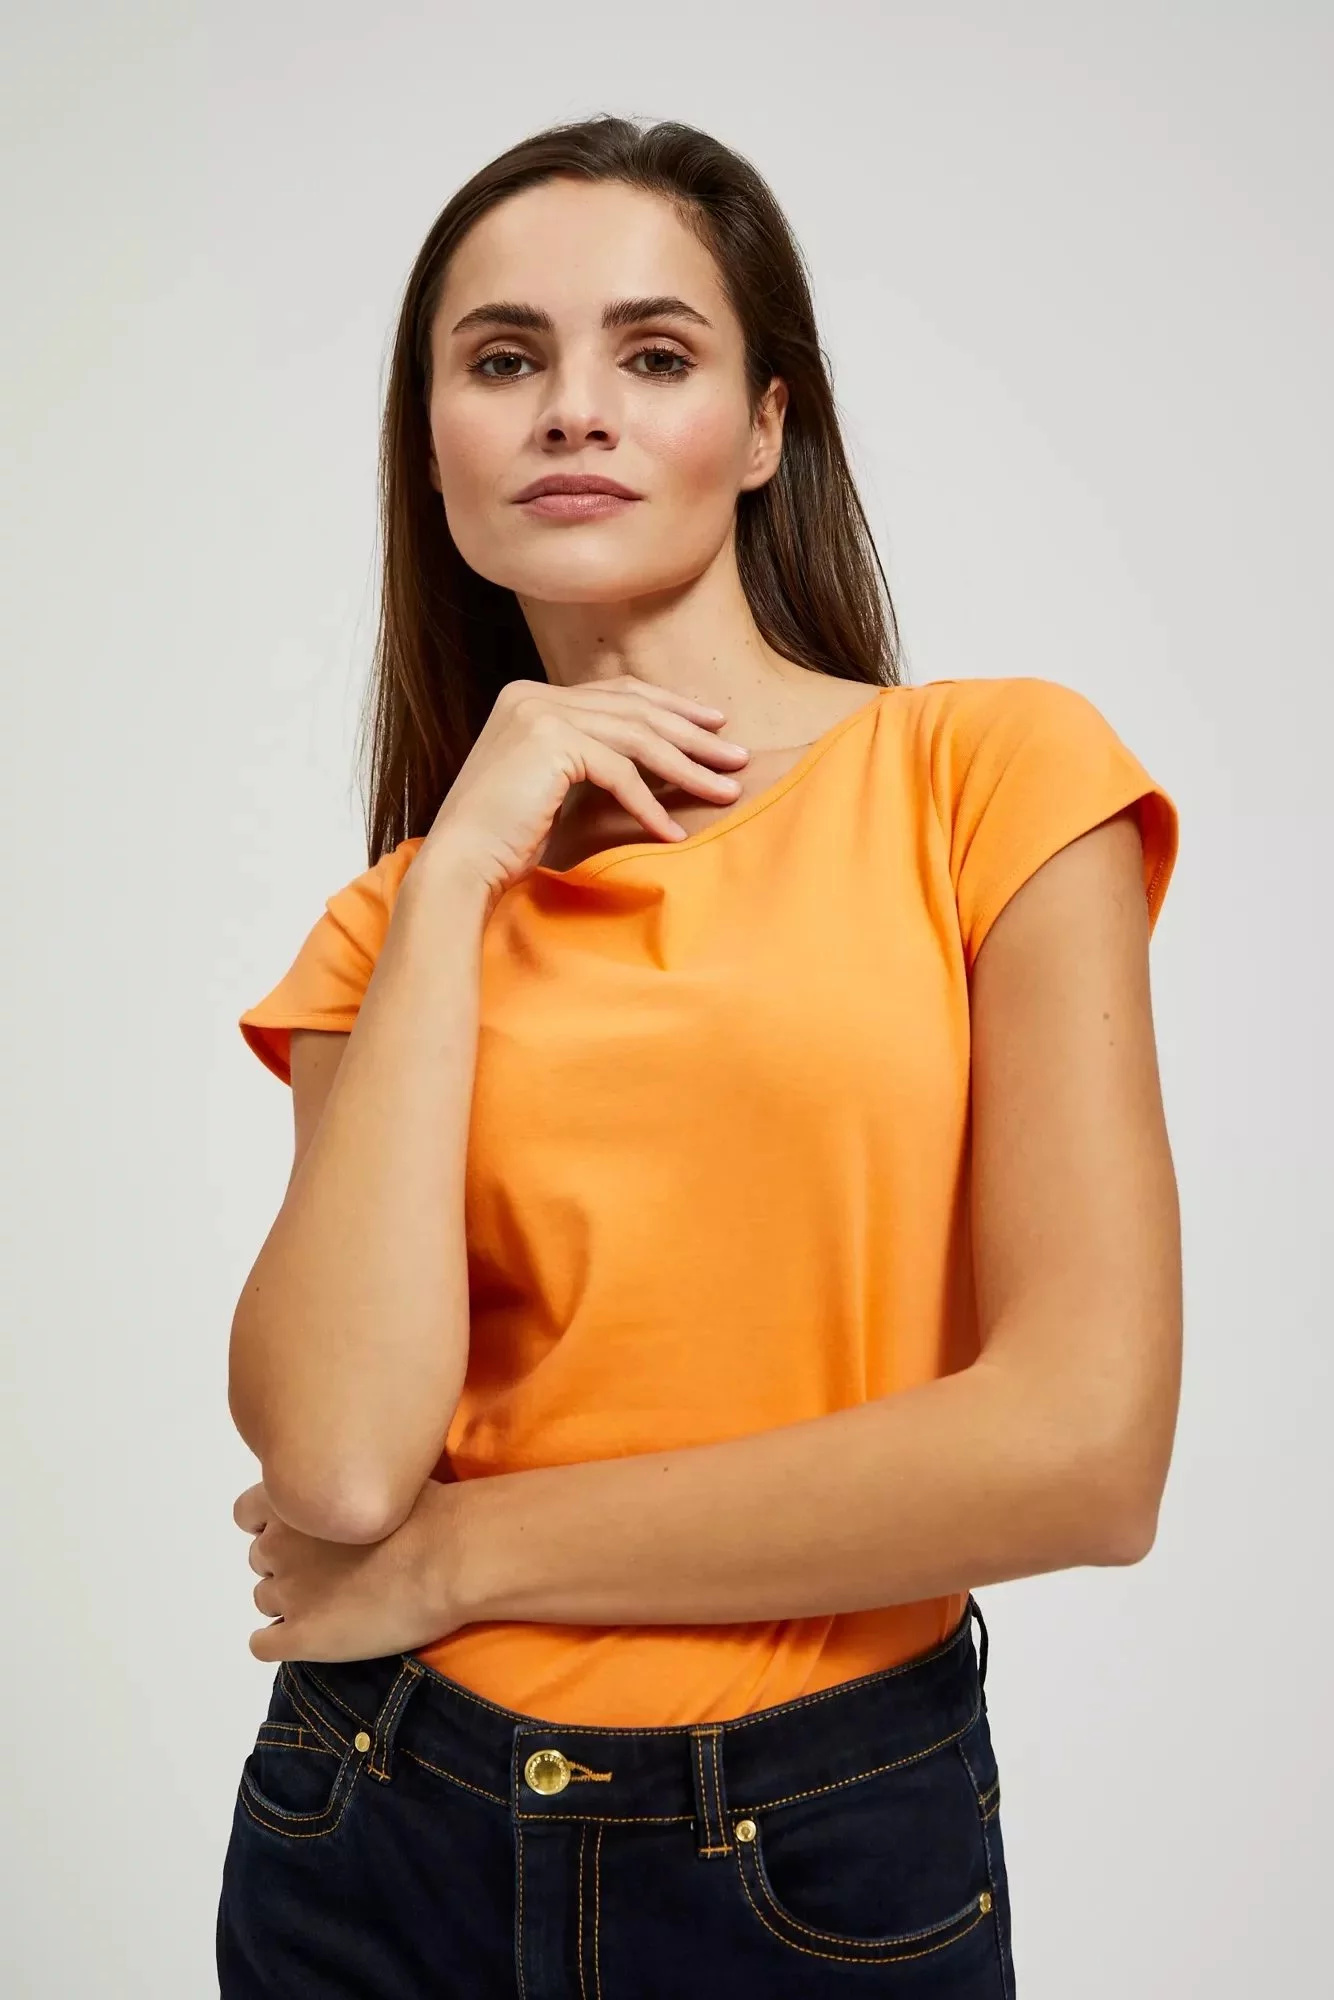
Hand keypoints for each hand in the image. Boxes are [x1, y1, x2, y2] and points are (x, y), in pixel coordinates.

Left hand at [233, 1475, 467, 1663]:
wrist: (447, 1559)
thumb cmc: (423, 1511)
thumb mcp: (373, 1479)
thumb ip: (338, 1486)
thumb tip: (339, 1494)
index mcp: (291, 1500)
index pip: (247, 1512)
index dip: (273, 1523)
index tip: (303, 1531)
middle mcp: (278, 1545)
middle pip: (260, 1559)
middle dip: (287, 1562)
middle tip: (330, 1568)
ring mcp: (287, 1594)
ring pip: (264, 1600)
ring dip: (289, 1601)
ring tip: (333, 1603)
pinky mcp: (301, 1637)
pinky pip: (263, 1645)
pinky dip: (278, 1641)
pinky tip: (308, 1638)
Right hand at [419, 674, 749, 903]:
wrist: (458, 865)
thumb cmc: (503, 840)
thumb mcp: (552, 785)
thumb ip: (589, 758)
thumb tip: (656, 758)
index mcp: (530, 696)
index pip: (617, 693)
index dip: (671, 708)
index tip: (714, 725)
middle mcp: (532, 695)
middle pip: (634, 709)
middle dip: (693, 734)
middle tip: (737, 757)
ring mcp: (538, 713)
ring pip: (636, 737)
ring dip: (688, 768)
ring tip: (726, 791)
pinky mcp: (549, 742)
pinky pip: (619, 772)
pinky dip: (650, 804)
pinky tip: (673, 832)